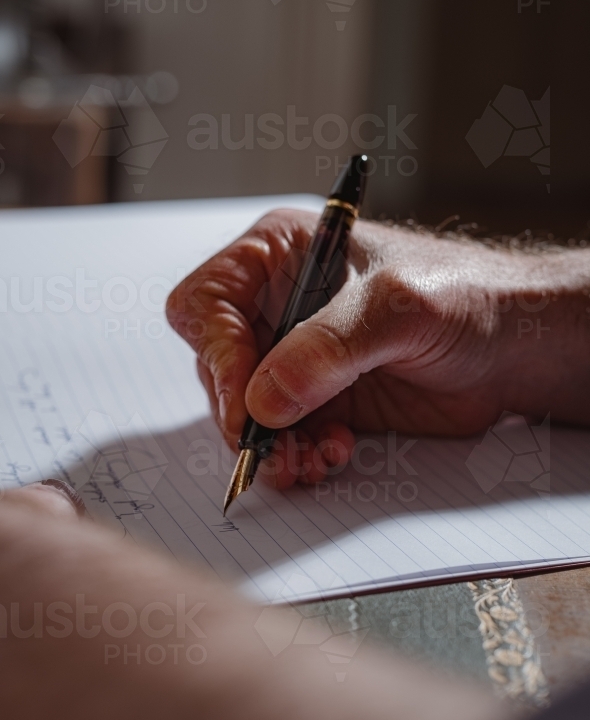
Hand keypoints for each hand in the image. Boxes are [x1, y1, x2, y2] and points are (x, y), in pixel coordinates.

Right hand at [167, 209, 589, 487]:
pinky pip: (283, 436)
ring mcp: (294, 355)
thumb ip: (328, 348)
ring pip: (246, 410)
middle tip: (272, 449)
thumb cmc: (464, 295)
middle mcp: (276, 304)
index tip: (243, 399)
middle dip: (242, 413)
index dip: (216, 352)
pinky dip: (298, 455)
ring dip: (270, 445)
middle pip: (219, 365)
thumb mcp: (396, 307)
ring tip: (305, 464)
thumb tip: (263, 399)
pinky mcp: (316, 398)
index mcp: (279, 255)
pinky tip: (332, 455)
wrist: (512, 347)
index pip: (208, 302)